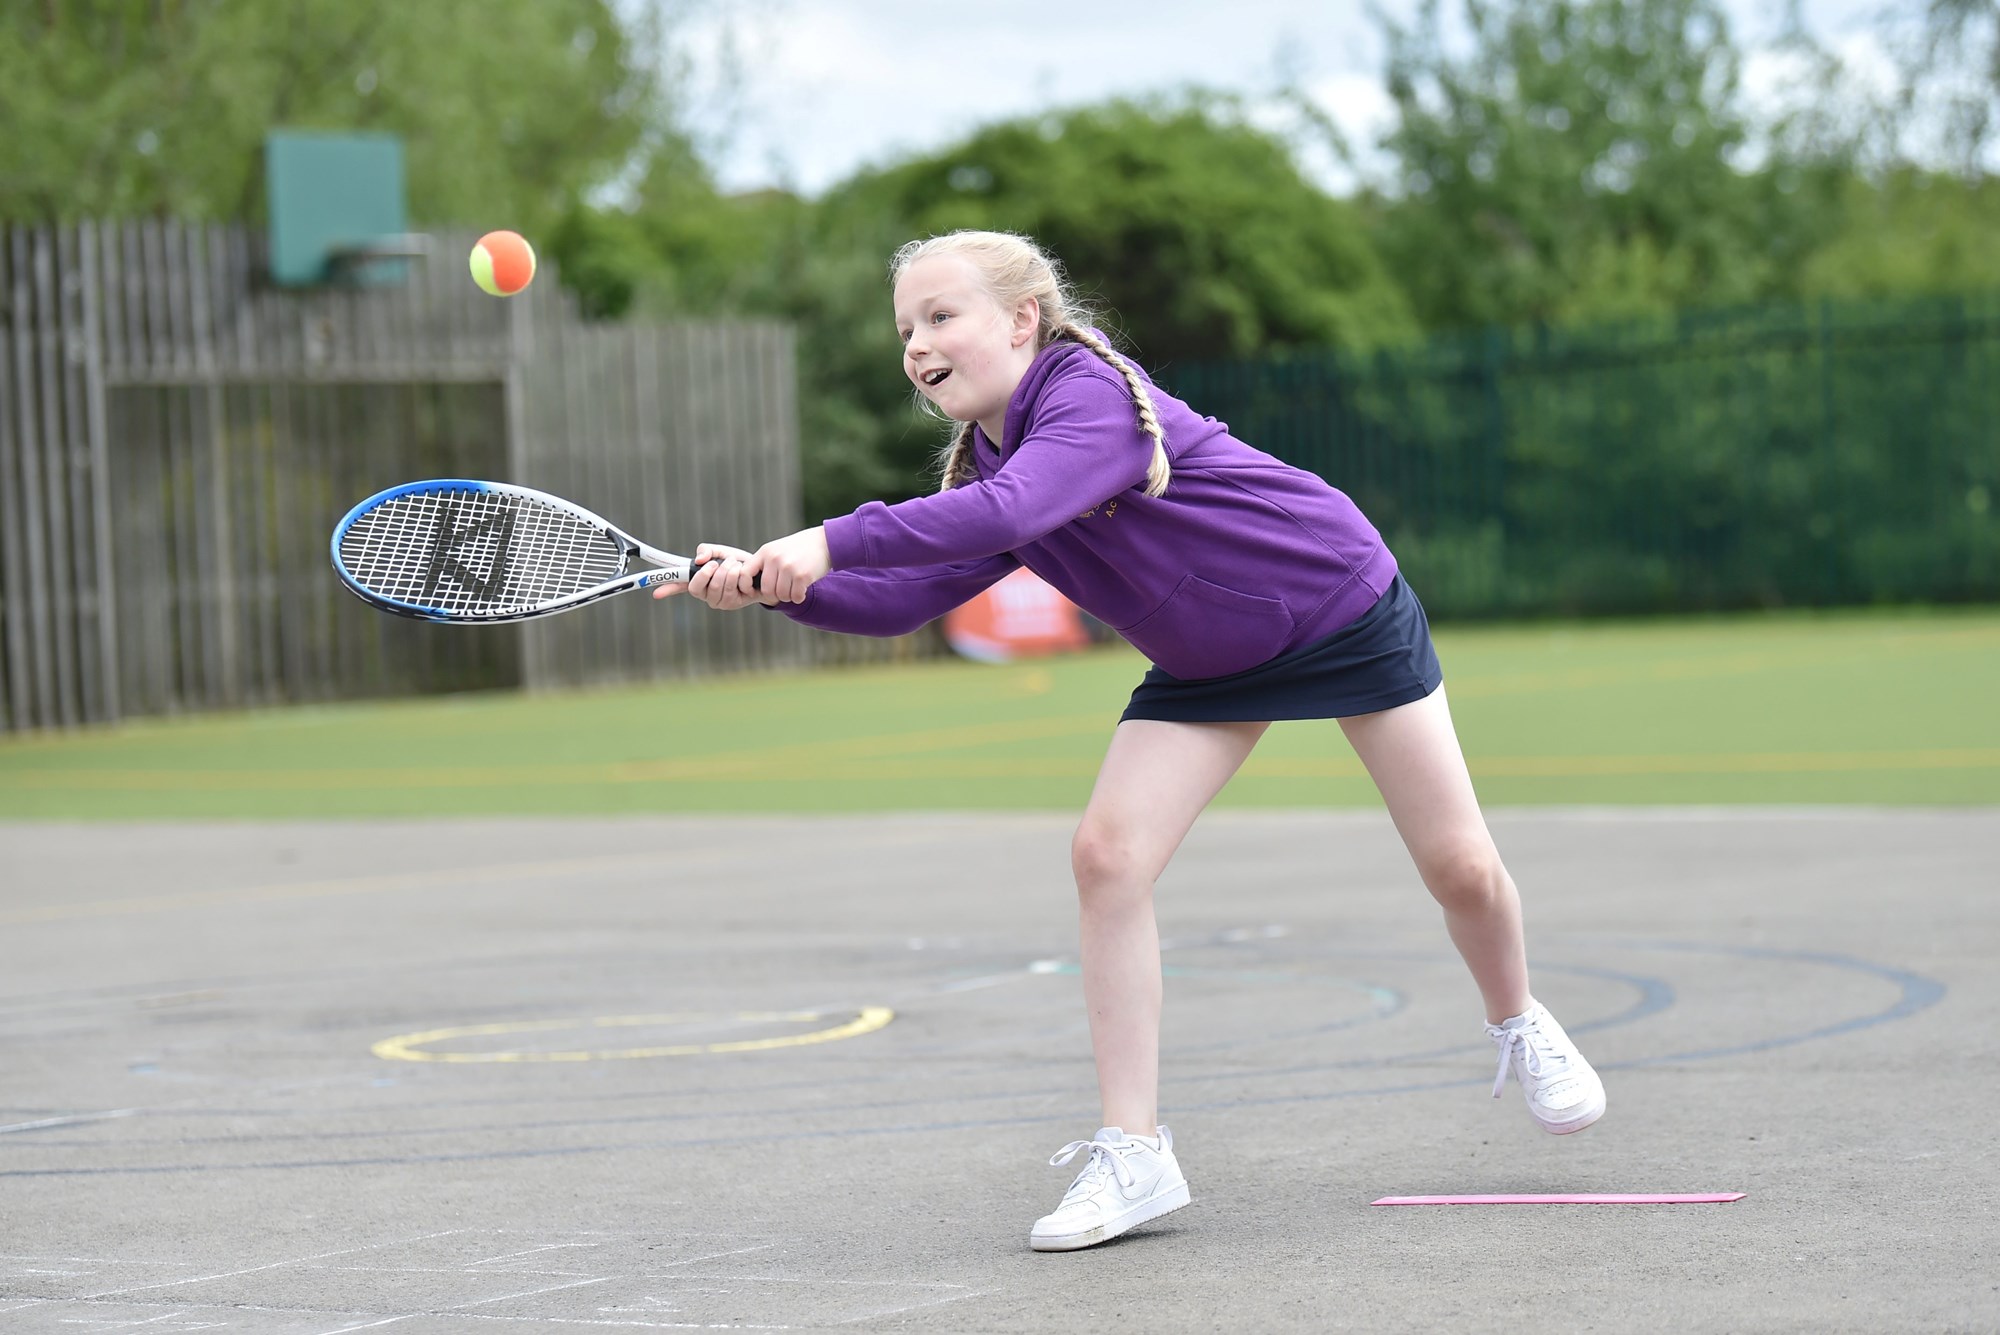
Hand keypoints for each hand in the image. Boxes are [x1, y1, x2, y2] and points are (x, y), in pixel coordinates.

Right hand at [653, 544, 775, 609]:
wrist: (761, 572)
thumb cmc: (737, 563)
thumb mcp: (721, 552)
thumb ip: (708, 551)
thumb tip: (699, 559)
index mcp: (698, 581)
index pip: (678, 584)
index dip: (667, 588)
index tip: (655, 593)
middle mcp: (705, 593)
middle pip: (696, 586)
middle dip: (710, 571)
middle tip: (719, 563)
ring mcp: (718, 601)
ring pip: (716, 585)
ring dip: (728, 570)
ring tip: (735, 564)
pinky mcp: (732, 604)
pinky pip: (731, 588)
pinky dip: (738, 576)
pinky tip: (744, 575)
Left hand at [744, 527, 830, 603]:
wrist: (824, 542)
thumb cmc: (799, 549)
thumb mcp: (776, 550)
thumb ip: (763, 564)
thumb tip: (748, 586)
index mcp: (765, 552)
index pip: (745, 573)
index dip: (746, 586)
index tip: (754, 591)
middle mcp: (774, 559)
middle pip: (766, 590)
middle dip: (775, 595)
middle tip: (783, 590)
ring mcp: (788, 567)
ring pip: (781, 595)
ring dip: (788, 596)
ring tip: (794, 588)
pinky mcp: (802, 575)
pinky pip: (795, 597)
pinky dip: (799, 597)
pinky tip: (802, 590)